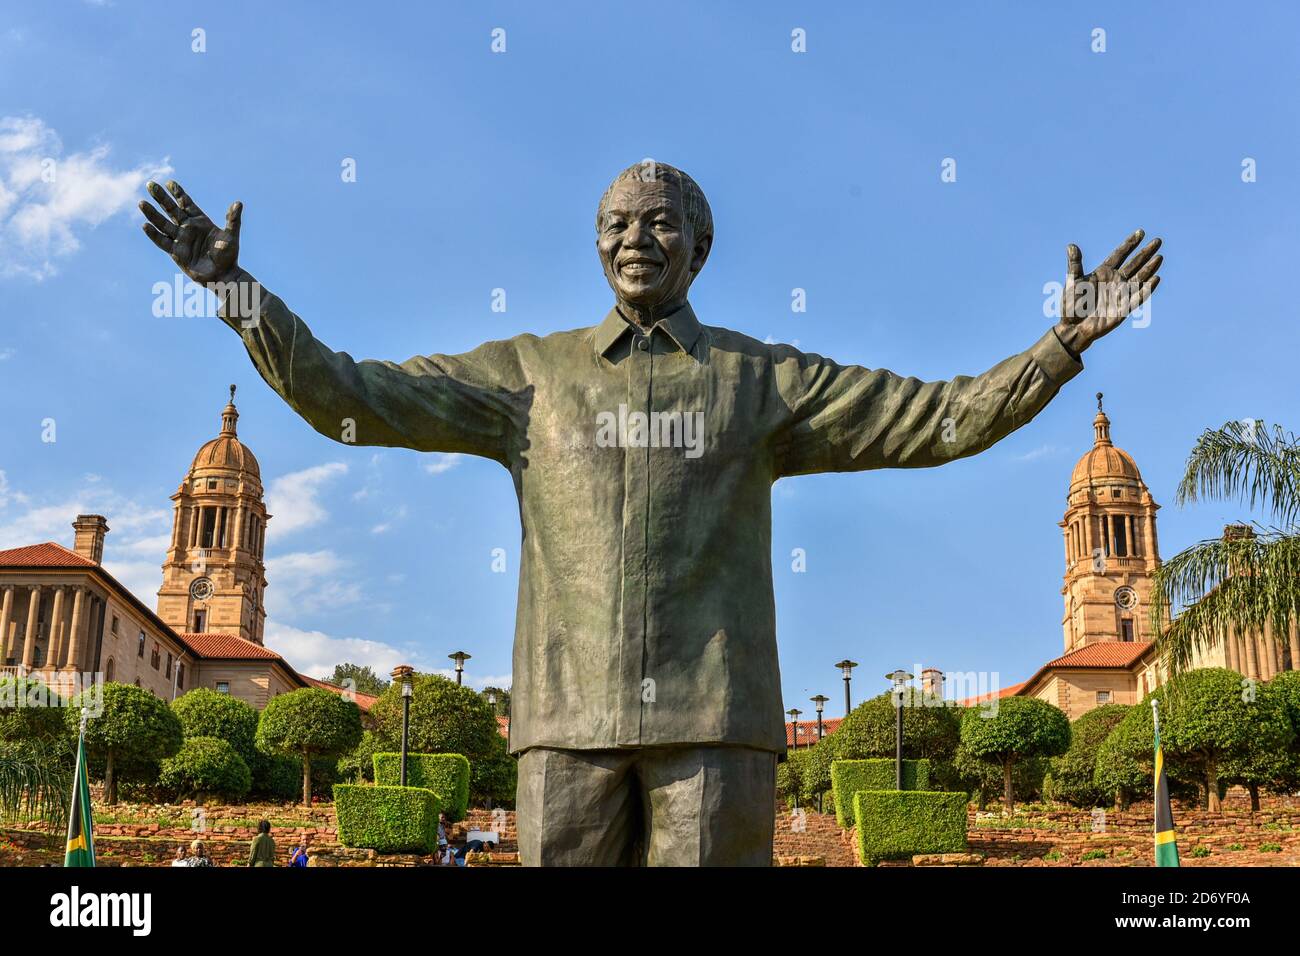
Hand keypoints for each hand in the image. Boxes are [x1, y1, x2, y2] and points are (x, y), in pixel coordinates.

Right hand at [139, 180, 242, 285]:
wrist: (223, 275)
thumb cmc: (229, 256)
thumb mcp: (231, 236)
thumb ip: (233, 220)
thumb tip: (238, 203)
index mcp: (200, 221)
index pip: (186, 203)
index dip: (178, 193)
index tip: (169, 182)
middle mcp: (188, 228)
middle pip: (171, 209)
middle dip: (161, 197)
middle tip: (150, 184)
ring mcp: (180, 239)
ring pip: (163, 223)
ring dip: (152, 214)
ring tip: (142, 203)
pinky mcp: (176, 252)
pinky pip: (162, 241)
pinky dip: (154, 234)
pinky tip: (145, 225)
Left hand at [1055, 229, 1162, 354]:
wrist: (1074, 327)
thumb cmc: (1071, 305)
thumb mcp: (1072, 283)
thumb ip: (1074, 265)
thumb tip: (1071, 246)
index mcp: (1103, 273)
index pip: (1120, 254)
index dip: (1130, 243)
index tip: (1141, 232)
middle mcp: (1115, 281)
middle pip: (1134, 263)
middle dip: (1145, 252)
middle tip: (1157, 241)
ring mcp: (1121, 294)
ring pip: (1139, 277)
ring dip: (1149, 268)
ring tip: (1159, 257)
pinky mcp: (1124, 308)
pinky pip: (1138, 297)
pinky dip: (1147, 289)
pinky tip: (1155, 279)